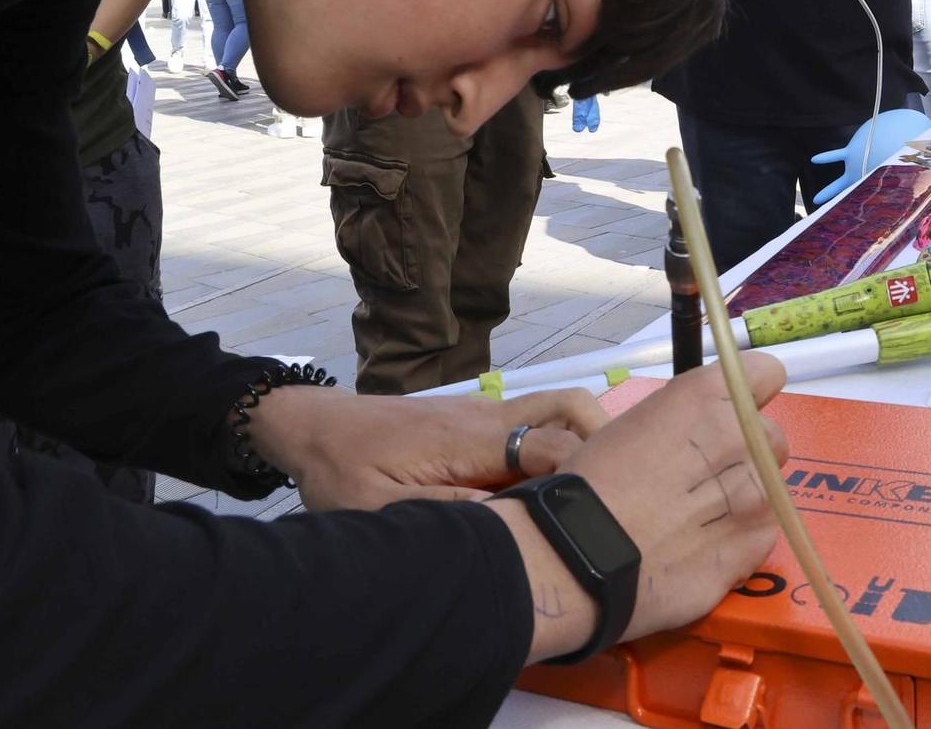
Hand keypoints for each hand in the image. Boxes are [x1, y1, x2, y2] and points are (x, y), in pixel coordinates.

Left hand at [247, 384, 605, 508]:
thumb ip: (441, 513)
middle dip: (605, 444)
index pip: (551, 446)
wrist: (316, 428)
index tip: (604, 512)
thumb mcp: (379, 508)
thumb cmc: (343, 472)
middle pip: (571, 408)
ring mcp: (488, 412)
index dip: (584, 476)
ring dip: (584, 440)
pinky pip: (535, 422)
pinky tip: (550, 489)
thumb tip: (506, 522)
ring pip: (559, 409)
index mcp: (470, 440)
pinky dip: (559, 443)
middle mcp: (490, 417)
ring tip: (588, 493)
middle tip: (614, 495)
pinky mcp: (480, 418)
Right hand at [559, 355, 788, 642]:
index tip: (728, 414)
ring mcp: (757, 495)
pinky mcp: (755, 544)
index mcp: (711, 397)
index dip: (746, 395)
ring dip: (743, 497)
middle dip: (744, 452)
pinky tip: (698, 548)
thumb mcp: (641, 420)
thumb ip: (692, 416)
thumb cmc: (594, 480)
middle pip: (770, 436)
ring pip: (770, 487)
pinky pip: (762, 533)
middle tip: (700, 476)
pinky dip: (737, 539)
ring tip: (695, 518)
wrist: (579, 553)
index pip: (765, 374)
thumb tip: (713, 424)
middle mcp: (744, 438)